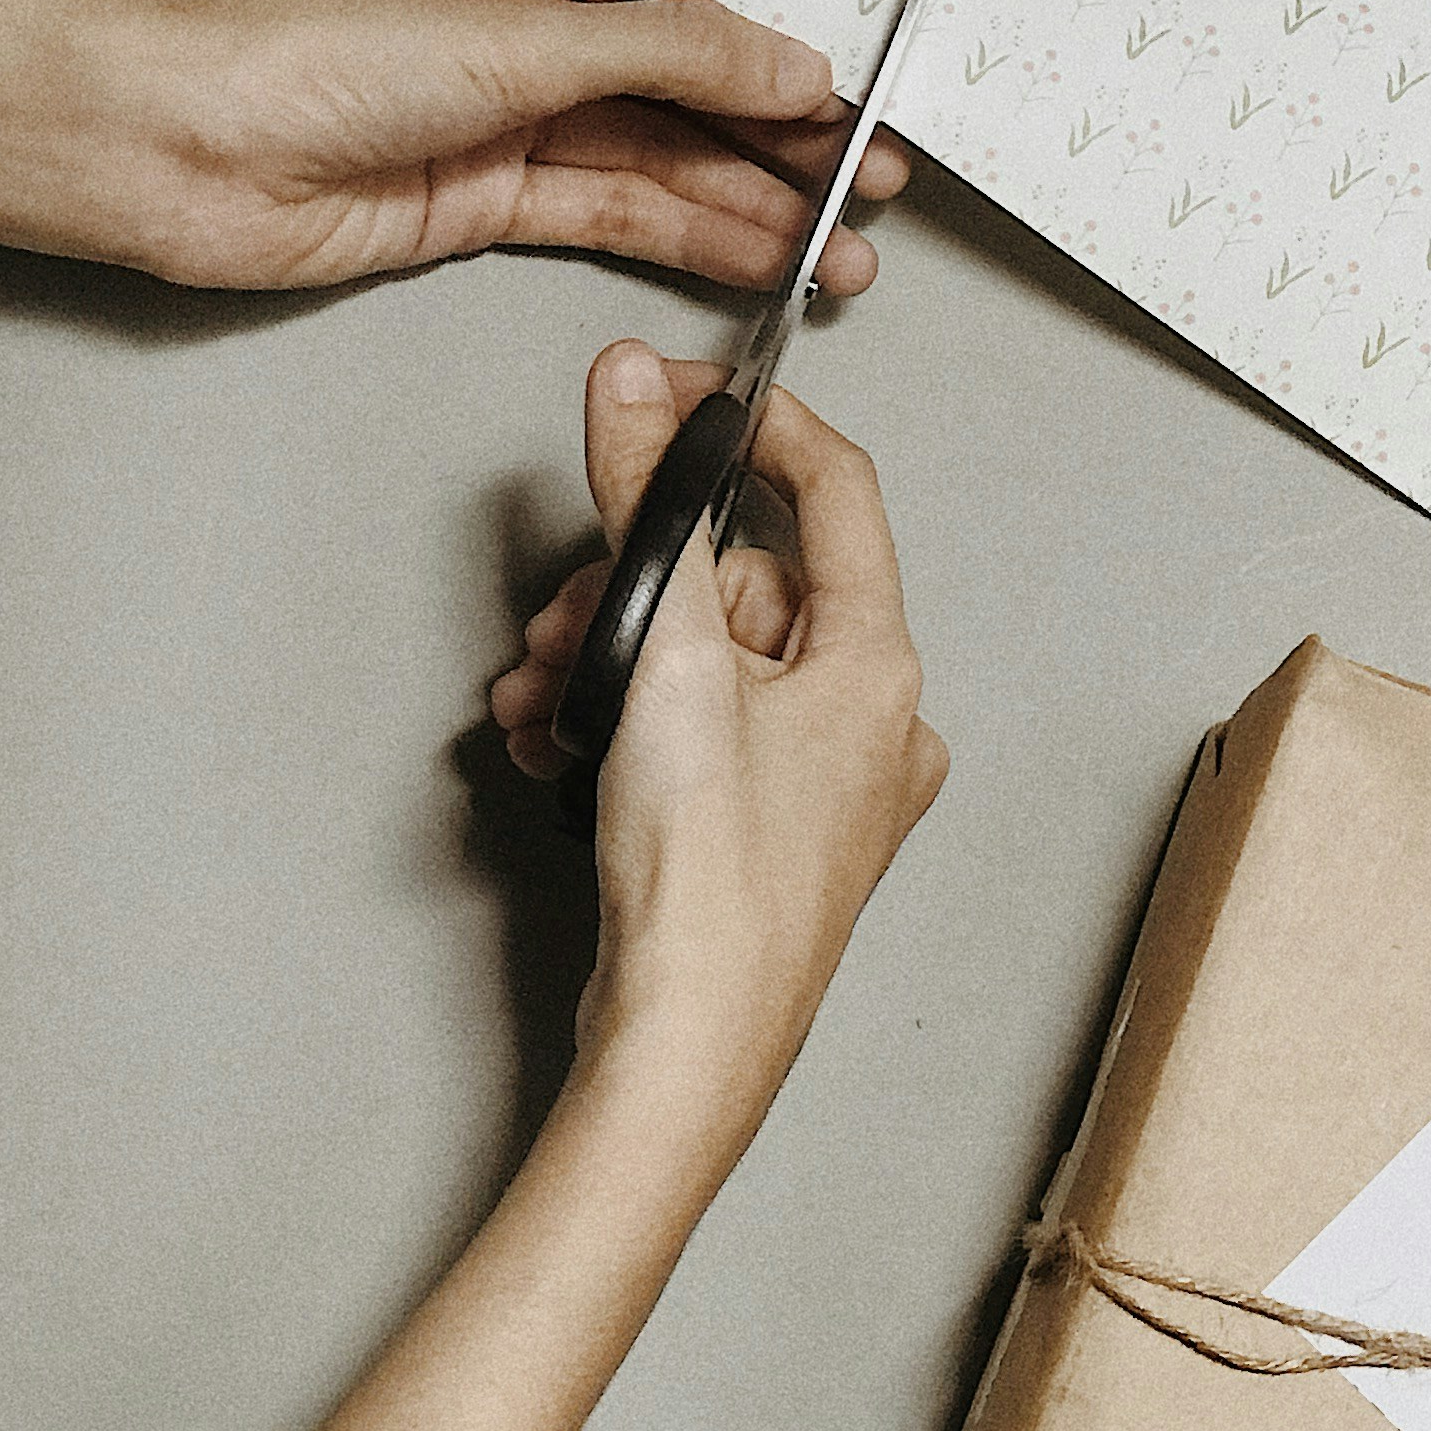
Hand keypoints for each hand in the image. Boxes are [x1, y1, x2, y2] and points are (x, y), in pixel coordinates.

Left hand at [0, 0, 909, 294]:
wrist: (177, 151)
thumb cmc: (299, 52)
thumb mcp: (519, 35)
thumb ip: (670, 57)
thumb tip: (788, 66)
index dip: (776, 43)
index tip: (859, 87)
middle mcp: (518, 26)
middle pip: (684, 84)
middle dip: (785, 139)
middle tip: (878, 182)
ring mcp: (505, 117)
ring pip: (660, 159)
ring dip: (754, 204)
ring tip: (844, 246)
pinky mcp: (487, 197)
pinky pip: (616, 213)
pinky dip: (692, 236)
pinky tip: (762, 254)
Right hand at [493, 342, 948, 1166]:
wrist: (690, 1038)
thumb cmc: (711, 886)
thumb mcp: (667, 656)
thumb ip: (649, 507)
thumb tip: (640, 392)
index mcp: (878, 666)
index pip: (837, 490)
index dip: (756, 427)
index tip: (682, 398)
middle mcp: (871, 721)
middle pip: (745, 583)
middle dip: (634, 591)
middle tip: (569, 623)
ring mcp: (823, 781)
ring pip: (705, 659)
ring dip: (607, 662)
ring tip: (552, 702)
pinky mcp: (767, 828)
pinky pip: (695, 729)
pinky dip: (622, 723)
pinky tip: (564, 746)